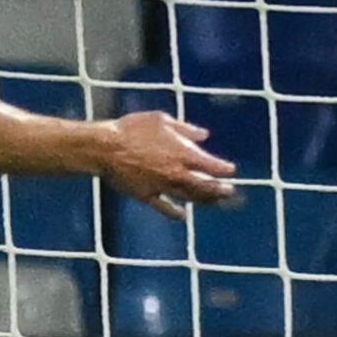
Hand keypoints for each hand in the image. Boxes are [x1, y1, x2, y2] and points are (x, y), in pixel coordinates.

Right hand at [102, 111, 235, 220]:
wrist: (105, 147)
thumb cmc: (132, 129)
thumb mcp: (162, 120)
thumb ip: (186, 129)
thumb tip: (204, 134)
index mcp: (183, 153)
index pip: (211, 165)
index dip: (223, 168)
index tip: (230, 170)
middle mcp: (177, 172)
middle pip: (205, 186)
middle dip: (220, 190)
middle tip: (229, 191)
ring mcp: (162, 186)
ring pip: (189, 198)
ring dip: (204, 200)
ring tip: (213, 202)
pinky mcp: (146, 196)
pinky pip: (165, 208)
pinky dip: (175, 213)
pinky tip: (182, 216)